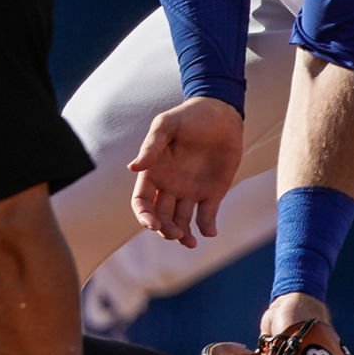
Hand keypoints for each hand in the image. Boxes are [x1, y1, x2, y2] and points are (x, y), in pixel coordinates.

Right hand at [127, 97, 242, 248]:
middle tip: (175, 233)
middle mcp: (170, 186)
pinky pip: (206, 216)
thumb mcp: (166, 125)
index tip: (153, 223)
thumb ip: (151, 146)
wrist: (220, 112)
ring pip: (181, 222)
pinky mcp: (213, 192)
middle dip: (165, 230)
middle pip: (161, 217)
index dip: (144, 216)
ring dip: (183, 235)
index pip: (142, 202)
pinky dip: (207, 228)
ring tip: (189, 242)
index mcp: (154, 173)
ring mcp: (191, 191)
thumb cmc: (189, 116)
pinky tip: (210, 232)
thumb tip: (132, 168)